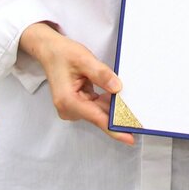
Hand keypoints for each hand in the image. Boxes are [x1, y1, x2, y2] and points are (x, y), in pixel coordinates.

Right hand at [19, 22, 133, 144]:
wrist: (50, 51)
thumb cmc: (63, 54)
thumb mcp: (84, 59)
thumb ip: (101, 74)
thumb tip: (117, 88)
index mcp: (68, 100)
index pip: (97, 118)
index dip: (114, 128)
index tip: (130, 138)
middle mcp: (68, 109)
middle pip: (98, 117)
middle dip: (117, 116)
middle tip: (138, 117)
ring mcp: (71, 108)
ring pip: (98, 112)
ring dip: (112, 108)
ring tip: (129, 104)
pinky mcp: (76, 105)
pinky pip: (95, 107)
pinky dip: (106, 103)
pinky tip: (116, 97)